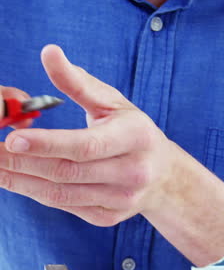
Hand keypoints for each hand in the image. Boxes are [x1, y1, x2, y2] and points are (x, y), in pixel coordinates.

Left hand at [0, 45, 173, 225]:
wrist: (163, 177)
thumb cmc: (133, 133)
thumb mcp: (113, 103)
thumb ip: (78, 81)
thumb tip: (48, 52)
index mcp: (135, 137)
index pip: (86, 145)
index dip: (47, 144)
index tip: (12, 139)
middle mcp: (132, 172)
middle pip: (68, 172)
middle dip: (23, 163)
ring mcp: (121, 200)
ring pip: (62, 194)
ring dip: (23, 182)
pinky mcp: (109, 217)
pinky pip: (66, 206)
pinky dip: (37, 193)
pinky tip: (18, 180)